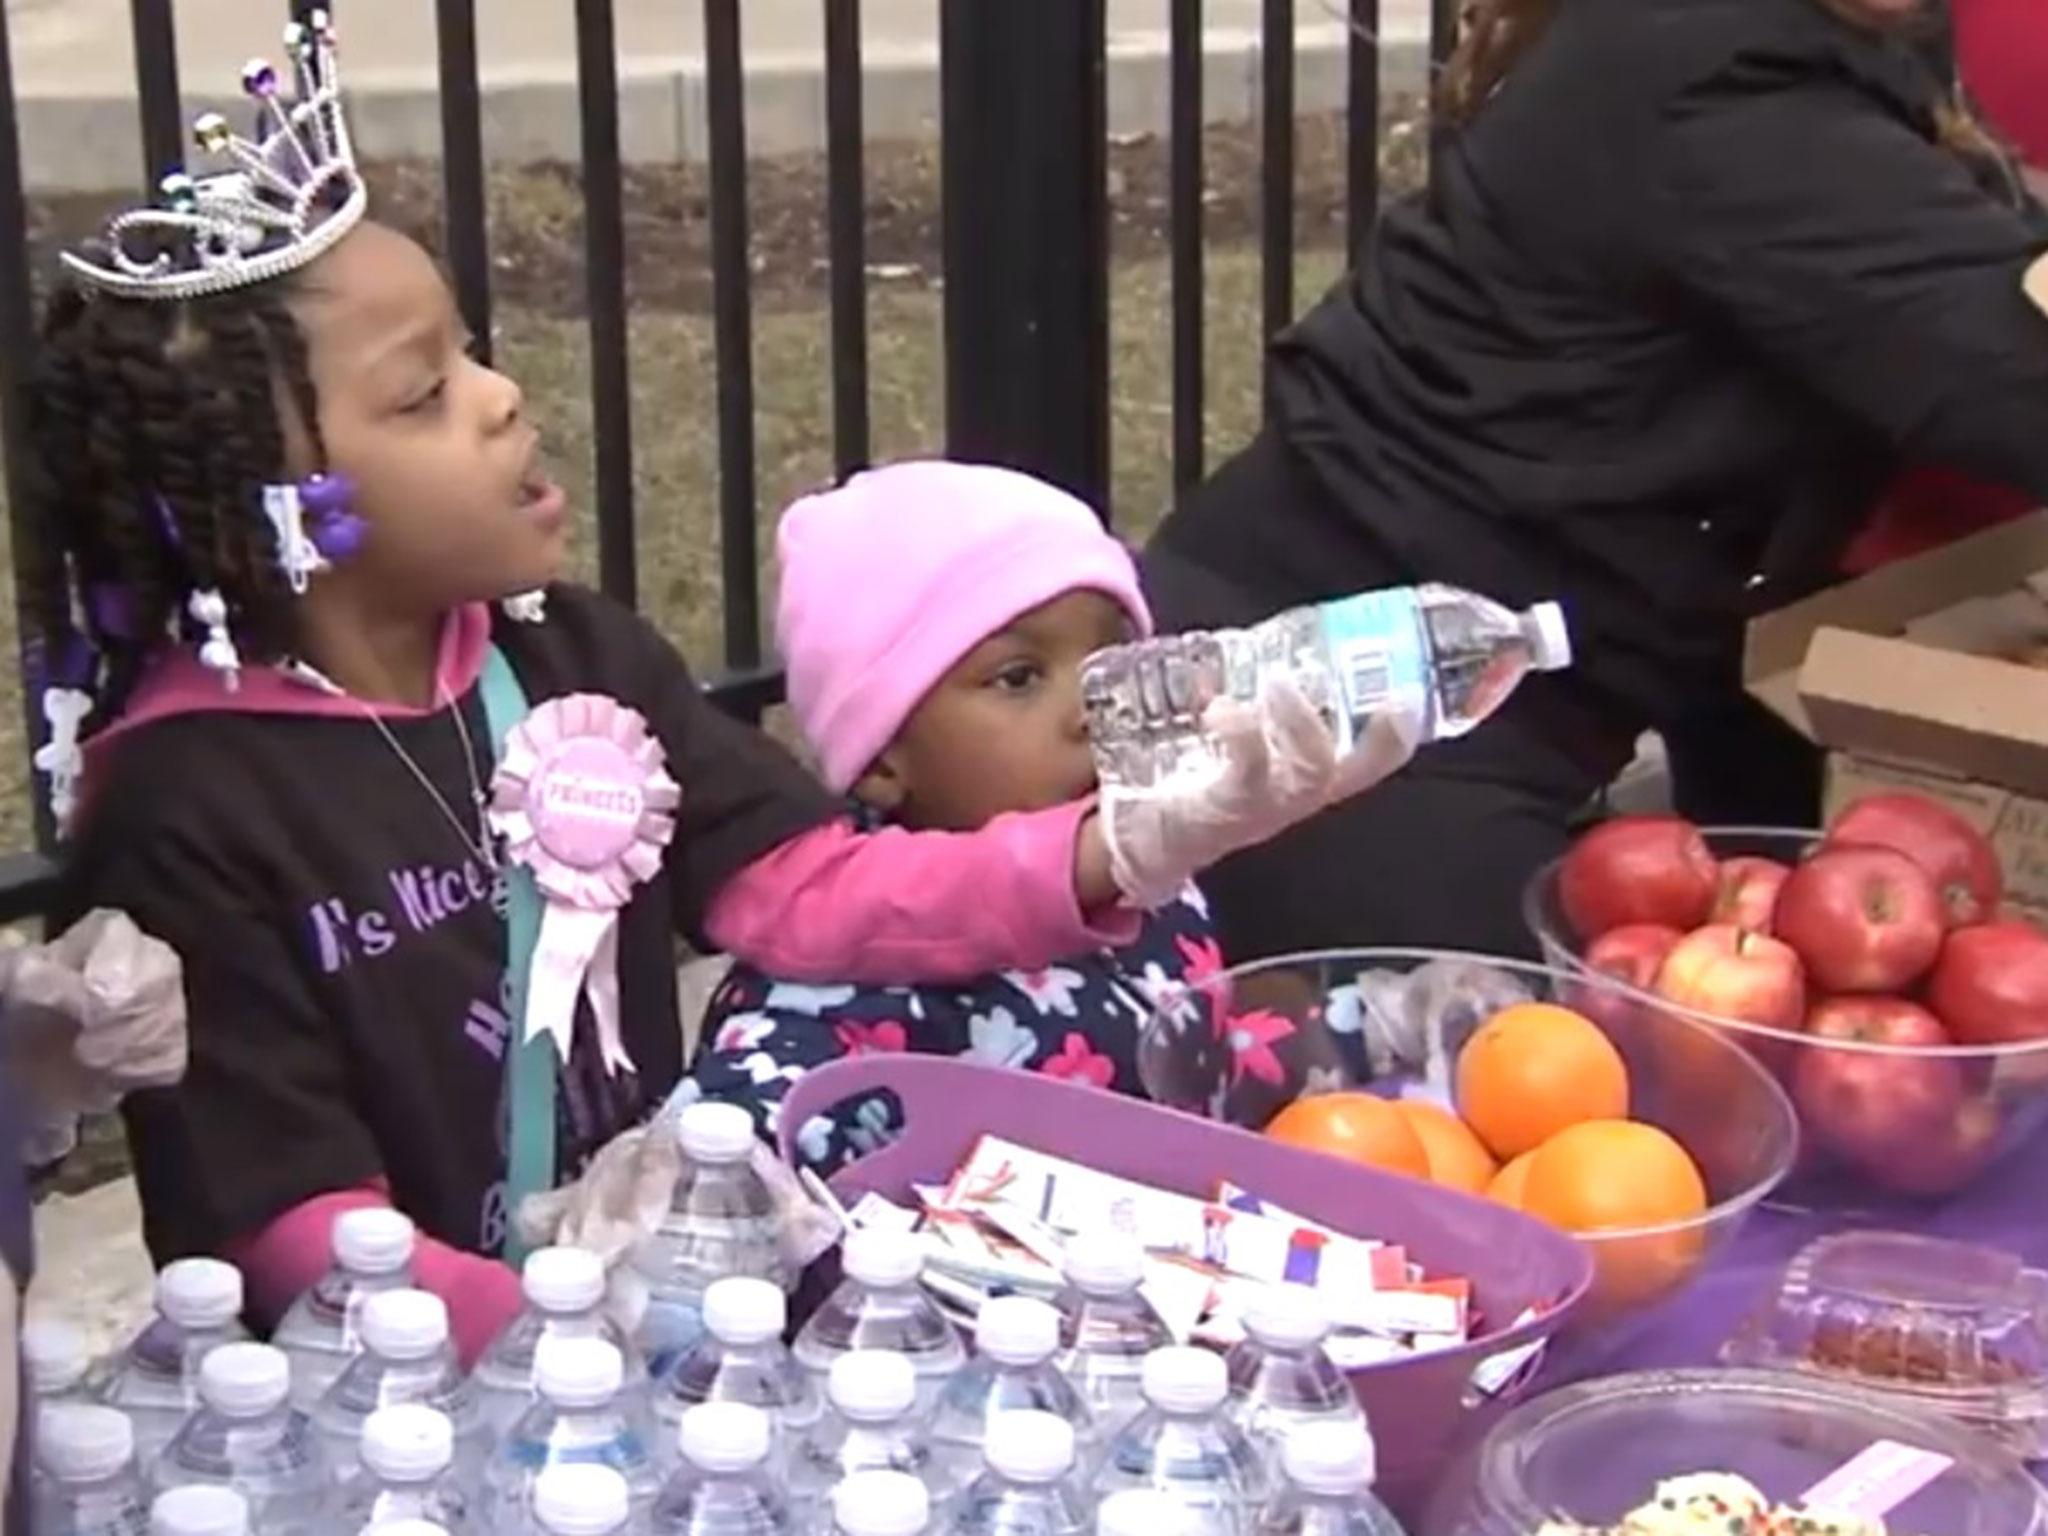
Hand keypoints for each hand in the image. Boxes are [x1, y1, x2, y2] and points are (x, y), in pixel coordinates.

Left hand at [1099, 677, 1421, 907]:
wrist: (1142, 836)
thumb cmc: (1200, 774)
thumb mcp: (1239, 732)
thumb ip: (1258, 692)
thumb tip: (1267, 642)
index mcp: (1312, 771)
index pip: (1375, 755)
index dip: (1402, 728)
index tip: (1414, 690)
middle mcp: (1297, 794)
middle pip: (1357, 769)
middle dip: (1374, 730)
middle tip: (1361, 674)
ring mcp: (1263, 807)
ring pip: (1310, 775)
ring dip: (1302, 723)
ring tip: (1278, 683)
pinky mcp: (1220, 812)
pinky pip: (1243, 779)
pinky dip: (1239, 734)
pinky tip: (1219, 708)